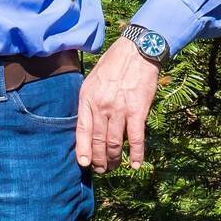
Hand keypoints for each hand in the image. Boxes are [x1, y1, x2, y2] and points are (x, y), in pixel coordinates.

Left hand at [75, 37, 161, 171]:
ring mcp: (119, 110)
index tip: (84, 163)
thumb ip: (89, 101)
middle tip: (101, 169)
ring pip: (115, 143)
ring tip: (113, 167)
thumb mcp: (92, 80)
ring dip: (114, 159)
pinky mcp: (138, 111)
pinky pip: (136, 138)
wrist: (137, 51)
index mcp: (87, 99)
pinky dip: (136, 154)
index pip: (82, 131)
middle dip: (99, 159)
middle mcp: (101, 107)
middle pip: (98, 141)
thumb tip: (89, 122)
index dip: (83, 150)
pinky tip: (136, 165)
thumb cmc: (114, 64)